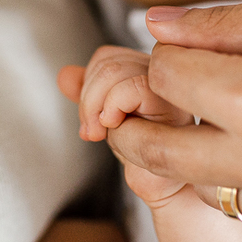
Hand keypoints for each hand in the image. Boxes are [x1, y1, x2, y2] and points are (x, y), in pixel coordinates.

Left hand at [58, 46, 192, 141]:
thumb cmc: (140, 153)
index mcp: (145, 71)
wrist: (160, 184)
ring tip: (104, 133)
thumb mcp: (104, 122)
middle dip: (87, 100)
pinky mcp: (175, 104)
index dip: (88, 85)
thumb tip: (65, 75)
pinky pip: (131, 88)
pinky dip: (113, 108)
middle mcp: (160, 73)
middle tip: (92, 132)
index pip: (106, 57)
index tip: (91, 122)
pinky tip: (118, 127)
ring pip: (113, 72)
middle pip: (107, 63)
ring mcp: (169, 86)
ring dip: (96, 108)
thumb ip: (87, 97)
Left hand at [105, 0, 241, 241]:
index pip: (164, 81)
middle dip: (142, 127)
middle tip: (143, 107)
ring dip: (200, 162)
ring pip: (210, 194)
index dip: (162, 59)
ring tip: (220, 126)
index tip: (173, 51)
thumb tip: (152, 23)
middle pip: (162, 155)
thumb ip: (225, 25)